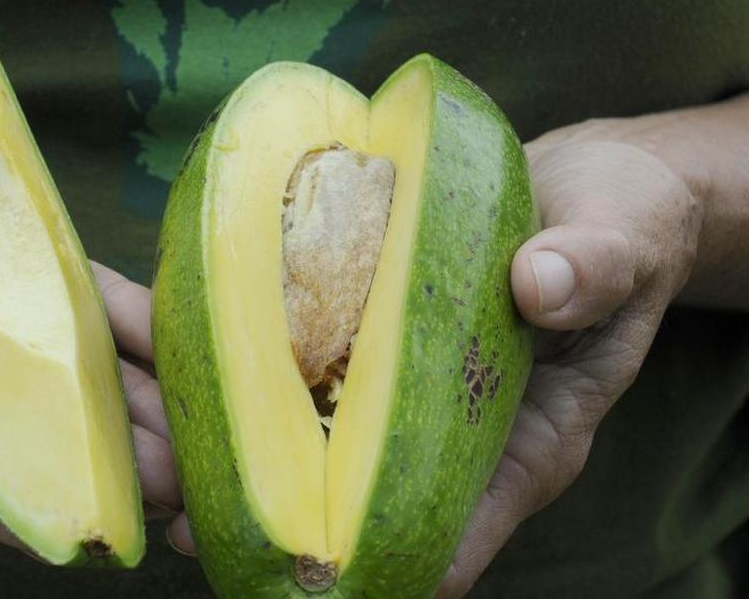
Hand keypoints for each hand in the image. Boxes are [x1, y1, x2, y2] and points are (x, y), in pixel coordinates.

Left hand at [159, 135, 702, 566]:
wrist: (580, 187)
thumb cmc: (618, 230)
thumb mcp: (623, 243)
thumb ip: (593, 269)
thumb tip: (543, 283)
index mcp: (512, 444)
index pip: (440, 531)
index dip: (367, 559)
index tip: (292, 569)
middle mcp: (433, 427)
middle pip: (334, 489)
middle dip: (250, 498)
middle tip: (172, 503)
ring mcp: (383, 380)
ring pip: (285, 428)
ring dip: (206, 427)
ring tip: (126, 425)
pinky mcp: (348, 330)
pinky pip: (273, 351)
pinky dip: (212, 345)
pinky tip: (146, 329)